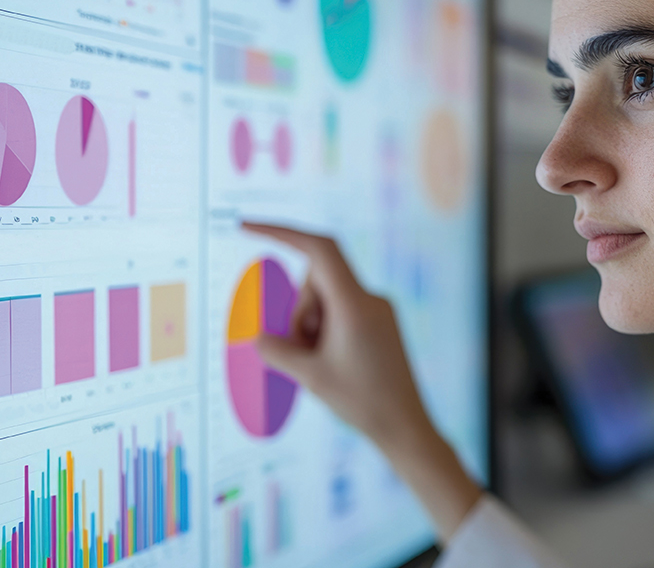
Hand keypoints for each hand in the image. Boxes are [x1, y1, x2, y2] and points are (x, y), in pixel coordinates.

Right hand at [241, 222, 482, 540]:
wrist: (406, 426)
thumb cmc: (362, 402)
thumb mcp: (309, 377)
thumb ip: (276, 350)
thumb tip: (259, 336)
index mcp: (355, 304)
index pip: (318, 249)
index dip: (282, 231)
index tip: (247, 226)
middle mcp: (370, 299)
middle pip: (315, 283)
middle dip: (299, 314)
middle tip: (306, 356)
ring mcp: (377, 310)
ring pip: (325, 301)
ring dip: (311, 328)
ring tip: (323, 366)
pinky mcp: (379, 323)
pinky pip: (340, 314)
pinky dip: (325, 334)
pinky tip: (334, 366)